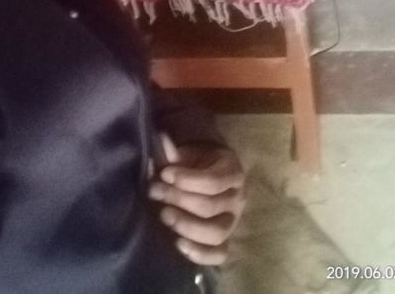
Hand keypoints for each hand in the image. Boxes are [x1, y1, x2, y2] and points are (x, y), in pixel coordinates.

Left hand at [148, 134, 245, 265]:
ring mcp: (234, 221)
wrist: (211, 176)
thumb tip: (161, 139)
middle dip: (179, 199)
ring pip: (216, 232)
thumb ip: (176, 152)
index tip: (165, 174)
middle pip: (210, 206)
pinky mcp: (226, 240)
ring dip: (187, 226)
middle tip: (156, 192)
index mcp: (232, 172)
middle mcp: (238, 198)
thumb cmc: (199, 163)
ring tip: (164, 215)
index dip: (187, 180)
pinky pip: (220, 254)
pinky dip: (201, 254)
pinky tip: (179, 244)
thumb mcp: (190, 154)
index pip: (213, 181)